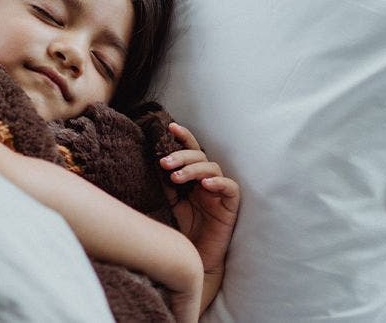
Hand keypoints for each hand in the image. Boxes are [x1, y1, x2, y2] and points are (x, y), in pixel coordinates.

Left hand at [160, 122, 240, 313]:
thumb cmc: (182, 231)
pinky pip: (230, 188)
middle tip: (164, 163)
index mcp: (193, 177)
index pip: (190, 151)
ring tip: (177, 178)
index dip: (183, 137)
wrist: (193, 259)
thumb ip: (166, 184)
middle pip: (199, 157)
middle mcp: (207, 181)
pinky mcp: (231, 205)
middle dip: (182, 156)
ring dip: (194, 169)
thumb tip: (154, 161)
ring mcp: (220, 191)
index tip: (169, 127)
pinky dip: (218, 183)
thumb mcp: (169, 203)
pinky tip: (205, 185)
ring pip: (212, 168)